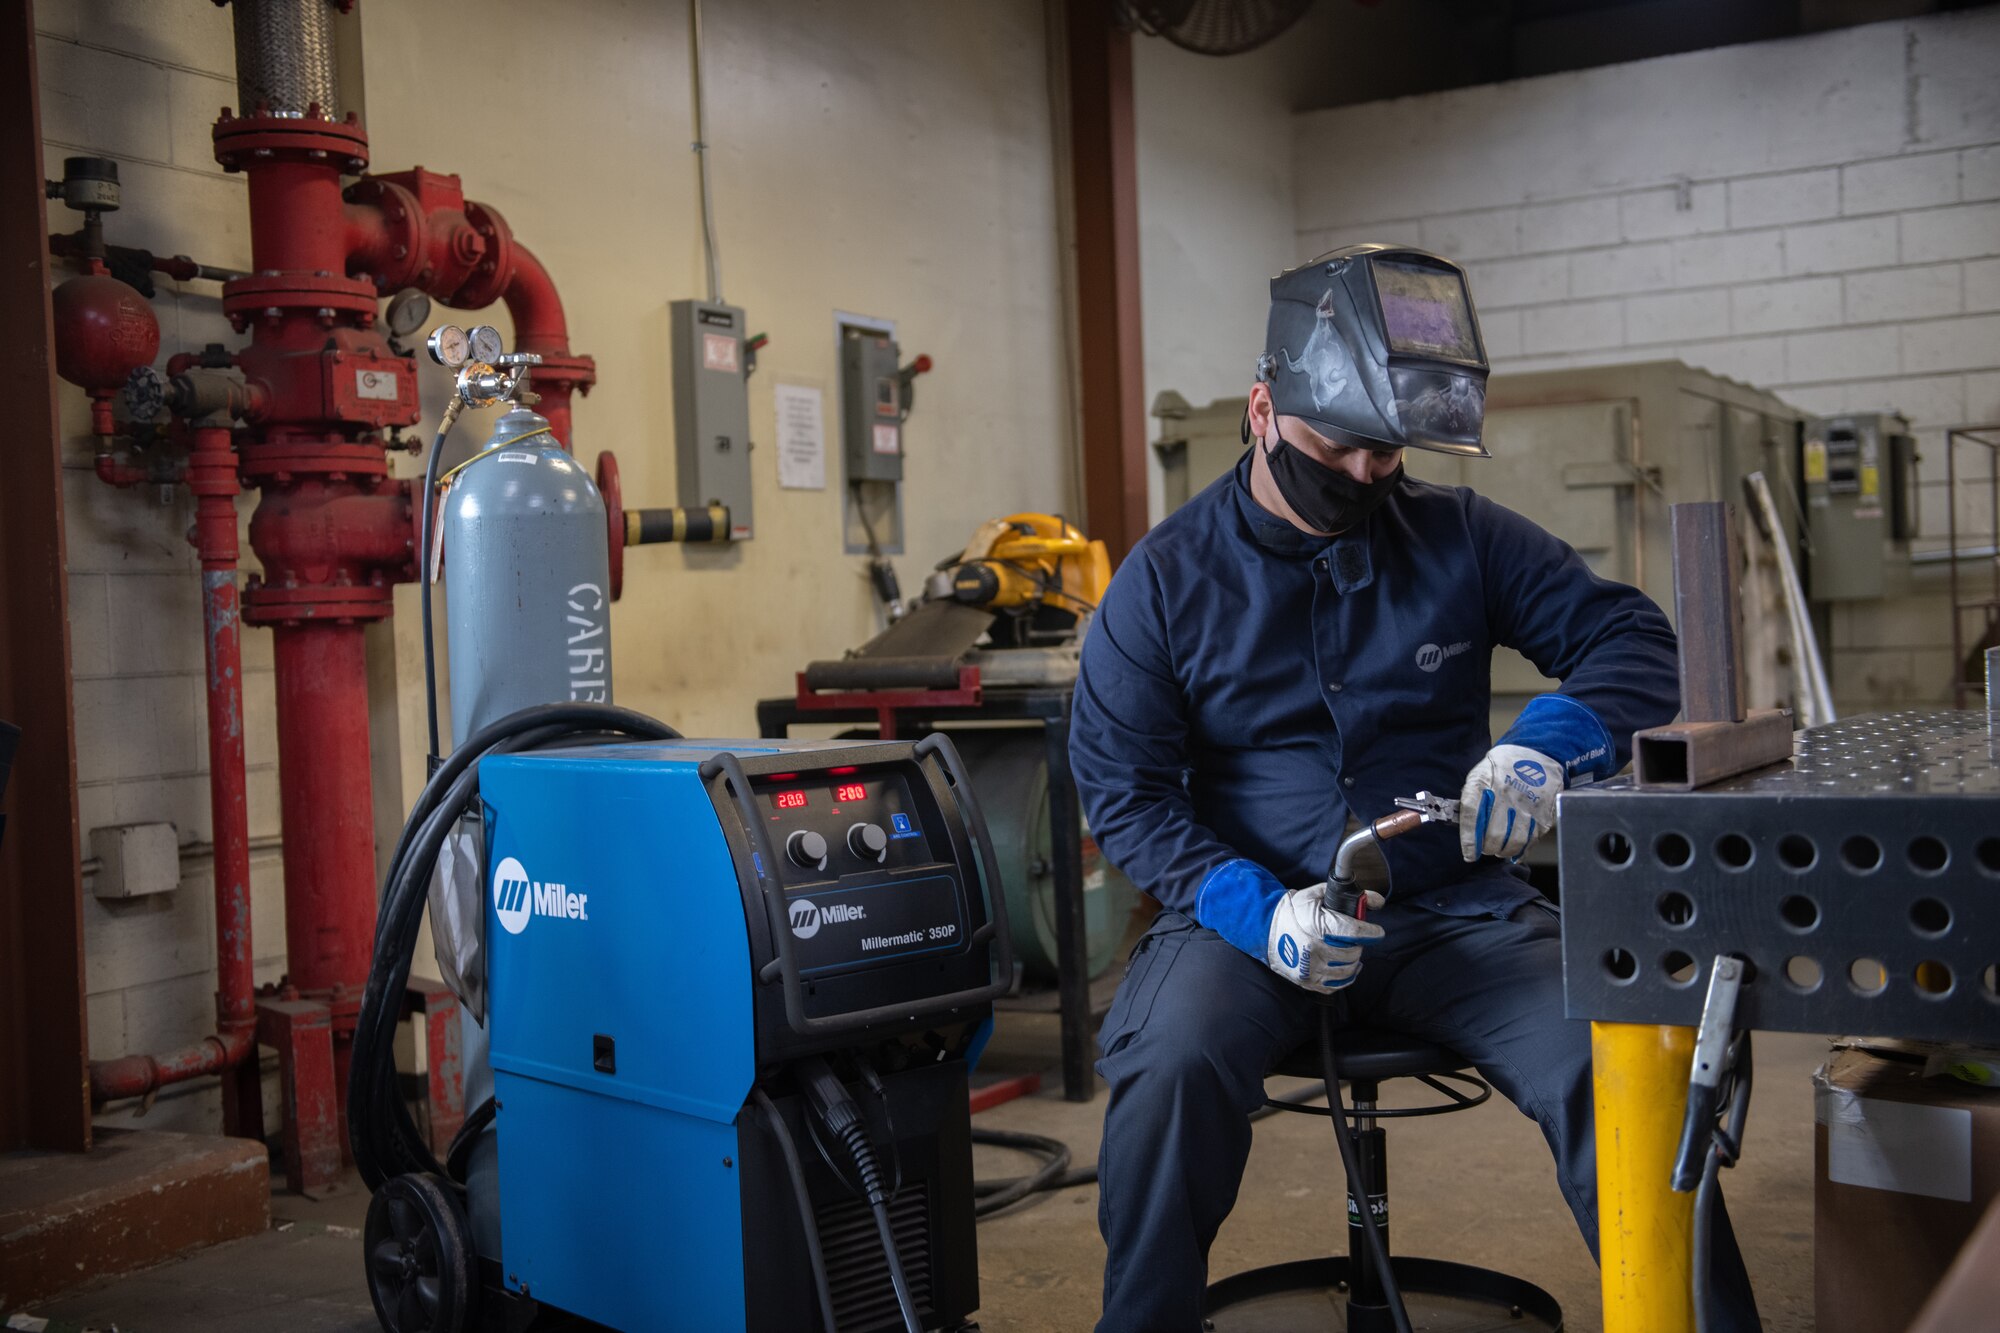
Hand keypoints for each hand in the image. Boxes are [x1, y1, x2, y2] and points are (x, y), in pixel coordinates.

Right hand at [1265, 882, 1384, 990]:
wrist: (1264, 929)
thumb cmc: (1292, 911)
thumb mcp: (1316, 895)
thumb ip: (1347, 896)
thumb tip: (1376, 900)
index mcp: (1317, 926)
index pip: (1354, 931)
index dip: (1371, 932)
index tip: (1377, 932)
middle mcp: (1314, 949)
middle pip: (1352, 952)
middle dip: (1359, 945)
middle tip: (1356, 939)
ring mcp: (1310, 968)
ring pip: (1347, 970)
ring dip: (1354, 960)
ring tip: (1350, 951)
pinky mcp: (1307, 980)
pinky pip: (1337, 985)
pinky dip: (1346, 977)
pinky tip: (1346, 967)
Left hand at [1460, 744, 1562, 860]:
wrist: (1536, 754)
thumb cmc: (1502, 768)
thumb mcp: (1479, 775)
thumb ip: (1471, 799)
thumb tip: (1465, 826)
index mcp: (1484, 784)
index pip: (1472, 817)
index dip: (1469, 840)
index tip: (1469, 854)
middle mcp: (1506, 795)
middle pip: (1494, 834)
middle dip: (1488, 848)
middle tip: (1486, 849)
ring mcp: (1526, 805)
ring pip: (1514, 841)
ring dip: (1504, 851)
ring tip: (1499, 849)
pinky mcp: (1542, 813)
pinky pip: (1531, 839)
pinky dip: (1521, 850)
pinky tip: (1514, 850)